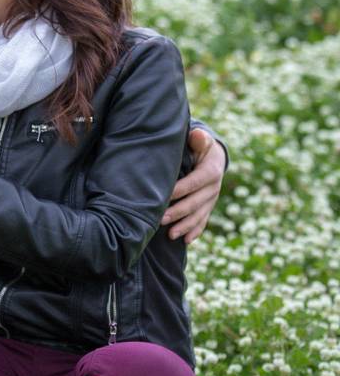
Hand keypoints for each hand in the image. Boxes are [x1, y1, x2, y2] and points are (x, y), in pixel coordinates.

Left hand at [162, 128, 225, 242]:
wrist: (214, 157)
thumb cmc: (200, 146)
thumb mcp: (201, 140)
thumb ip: (199, 139)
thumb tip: (197, 134)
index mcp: (211, 171)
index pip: (194, 182)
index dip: (179, 190)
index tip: (163, 196)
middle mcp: (214, 187)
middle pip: (195, 202)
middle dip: (178, 212)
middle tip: (161, 220)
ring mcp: (211, 199)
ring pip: (199, 215)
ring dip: (185, 226)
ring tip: (171, 235)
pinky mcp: (208, 207)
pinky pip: (203, 221)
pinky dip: (196, 231)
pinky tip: (186, 241)